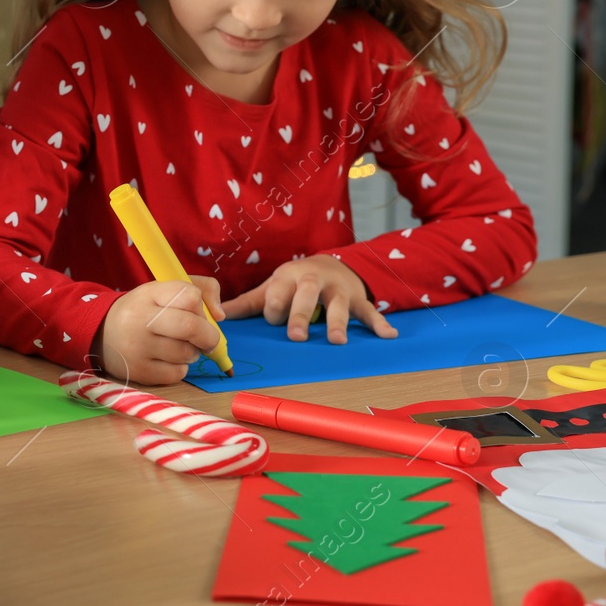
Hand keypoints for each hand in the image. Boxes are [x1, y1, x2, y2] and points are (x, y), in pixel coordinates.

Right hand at [93, 278, 223, 385]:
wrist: (102, 334)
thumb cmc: (144, 311)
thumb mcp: (164, 291)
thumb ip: (201, 290)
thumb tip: (220, 316)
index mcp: (149, 294)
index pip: (190, 296)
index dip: (200, 306)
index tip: (195, 312)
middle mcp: (140, 320)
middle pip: (191, 327)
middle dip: (209, 336)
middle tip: (208, 340)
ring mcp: (138, 348)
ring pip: (187, 353)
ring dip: (192, 352)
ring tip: (178, 346)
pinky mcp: (140, 372)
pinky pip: (178, 373)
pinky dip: (180, 367)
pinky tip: (167, 359)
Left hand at [220, 256, 397, 342]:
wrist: (328, 264)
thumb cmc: (293, 282)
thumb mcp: (271, 288)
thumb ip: (246, 304)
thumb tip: (217, 317)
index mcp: (288, 277)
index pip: (277, 294)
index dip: (275, 309)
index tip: (274, 321)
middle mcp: (313, 280)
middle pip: (307, 294)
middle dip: (300, 314)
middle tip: (296, 336)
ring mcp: (338, 289)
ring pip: (339, 303)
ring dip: (338, 321)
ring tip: (337, 341)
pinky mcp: (357, 297)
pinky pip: (369, 310)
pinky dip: (379, 322)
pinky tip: (389, 335)